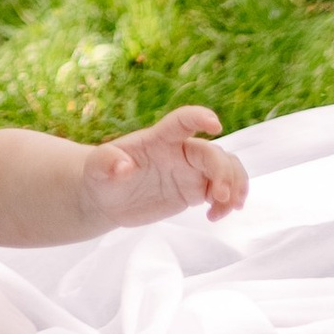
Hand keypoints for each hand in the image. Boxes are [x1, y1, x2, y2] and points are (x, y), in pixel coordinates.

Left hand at [84, 104, 247, 227]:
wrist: (107, 197)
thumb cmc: (100, 175)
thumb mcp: (96, 168)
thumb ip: (106, 162)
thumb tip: (123, 167)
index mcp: (159, 139)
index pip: (182, 121)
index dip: (198, 117)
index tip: (215, 124)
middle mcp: (180, 151)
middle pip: (212, 152)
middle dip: (224, 172)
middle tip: (220, 197)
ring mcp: (190, 170)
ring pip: (226, 167)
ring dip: (236, 184)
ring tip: (228, 207)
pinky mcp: (194, 190)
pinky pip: (223, 189)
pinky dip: (228, 201)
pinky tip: (216, 216)